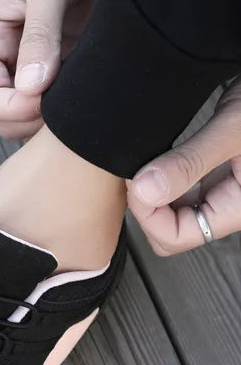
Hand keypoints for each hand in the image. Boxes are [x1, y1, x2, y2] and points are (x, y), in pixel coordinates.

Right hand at [0, 0, 103, 139]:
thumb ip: (39, 37)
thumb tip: (31, 89)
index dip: (13, 109)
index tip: (46, 101)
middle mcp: (5, 51)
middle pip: (8, 110)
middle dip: (34, 116)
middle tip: (69, 105)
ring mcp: (34, 54)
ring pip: (36, 105)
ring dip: (58, 108)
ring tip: (84, 91)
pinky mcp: (63, 51)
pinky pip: (63, 88)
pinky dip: (75, 95)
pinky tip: (94, 82)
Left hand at [127, 81, 240, 253]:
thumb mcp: (233, 127)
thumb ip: (191, 162)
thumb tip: (145, 193)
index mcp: (238, 206)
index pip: (175, 237)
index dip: (148, 214)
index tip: (136, 180)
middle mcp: (228, 203)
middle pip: (168, 230)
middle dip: (145, 207)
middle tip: (134, 170)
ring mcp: (219, 188)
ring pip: (168, 211)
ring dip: (149, 192)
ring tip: (141, 161)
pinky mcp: (212, 171)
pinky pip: (175, 189)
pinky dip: (156, 177)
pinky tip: (148, 155)